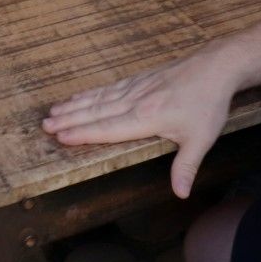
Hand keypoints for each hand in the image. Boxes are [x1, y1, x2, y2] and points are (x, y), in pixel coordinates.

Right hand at [42, 51, 239, 197]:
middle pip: (97, 112)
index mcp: (146, 118)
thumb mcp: (201, 139)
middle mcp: (136, 101)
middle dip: (70, 120)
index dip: (84, 133)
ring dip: (75, 105)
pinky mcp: (140, 78)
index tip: (61, 137)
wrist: (216, 66)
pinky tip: (80, 96)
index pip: (108, 128)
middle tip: (45, 125)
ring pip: (99, 98)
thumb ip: (186, 167)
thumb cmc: (208, 104)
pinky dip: (91, 93)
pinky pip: (109, 87)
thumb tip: (180, 194)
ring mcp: (136, 87)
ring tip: (53, 112)